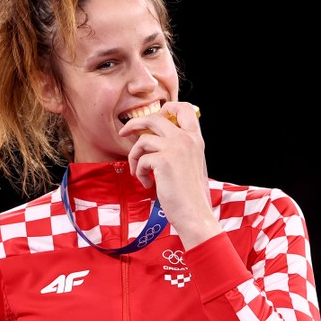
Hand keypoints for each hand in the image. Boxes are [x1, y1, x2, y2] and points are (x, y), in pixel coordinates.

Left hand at [119, 102, 221, 248]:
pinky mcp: (164, 160)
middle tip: (124, 133)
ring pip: (143, 140)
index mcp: (195, 138)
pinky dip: (139, 172)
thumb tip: (152, 139)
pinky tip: (149, 184)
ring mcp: (176, 147)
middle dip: (135, 124)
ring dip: (135, 157)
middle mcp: (187, 139)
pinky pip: (140, 160)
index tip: (154, 117)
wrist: (194, 213)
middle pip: (155, 118)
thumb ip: (178, 148)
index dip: (167, 108)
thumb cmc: (189, 193)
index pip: (184, 108)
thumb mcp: (189, 163)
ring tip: (140, 173)